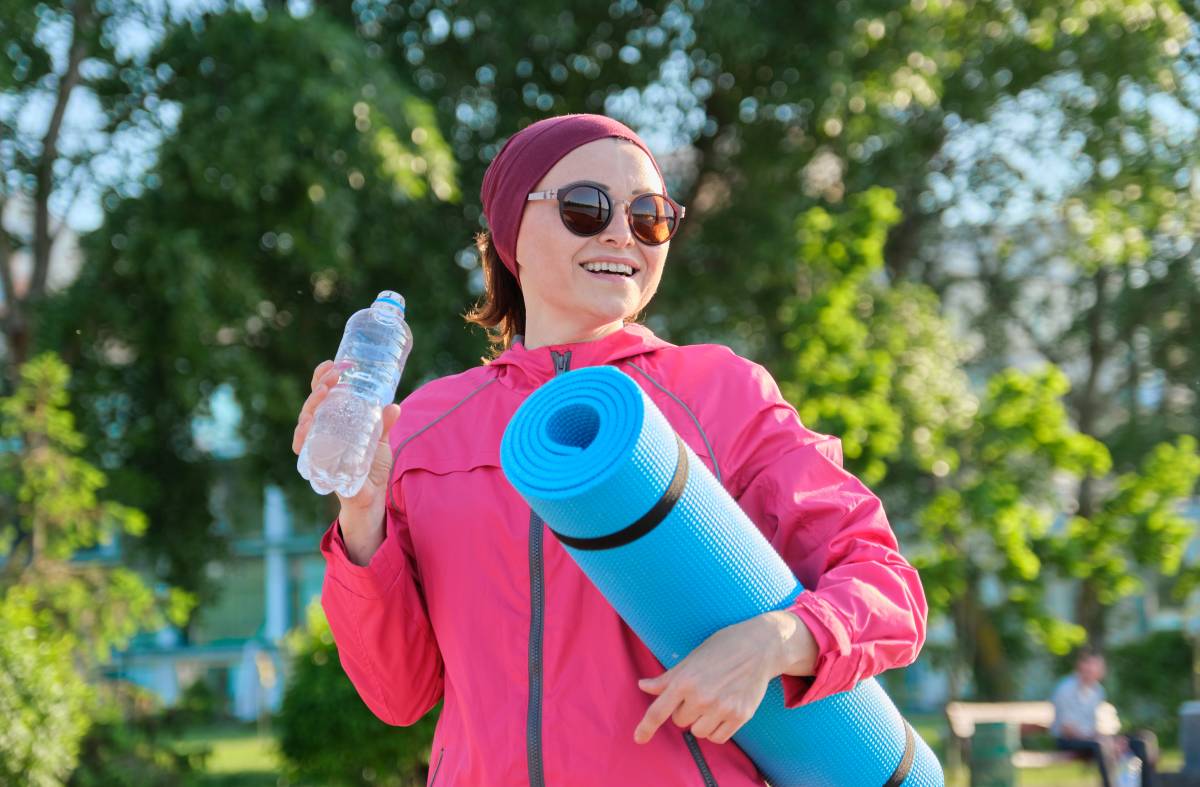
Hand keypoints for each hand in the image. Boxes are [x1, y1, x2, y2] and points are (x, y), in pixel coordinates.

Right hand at [293, 358, 402, 513]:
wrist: (373, 498)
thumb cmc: (371, 467)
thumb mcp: (380, 441)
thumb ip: (384, 424)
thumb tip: (394, 406)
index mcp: (335, 421)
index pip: (324, 395)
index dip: (323, 378)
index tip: (333, 363)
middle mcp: (323, 431)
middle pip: (313, 405)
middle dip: (320, 387)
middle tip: (333, 375)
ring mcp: (318, 447)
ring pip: (305, 423)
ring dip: (310, 406)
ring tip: (321, 394)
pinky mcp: (317, 463)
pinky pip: (304, 449)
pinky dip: (302, 438)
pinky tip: (306, 427)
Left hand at [634, 611, 816, 745]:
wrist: (759, 647)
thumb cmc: (722, 648)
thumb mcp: (691, 658)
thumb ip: (667, 678)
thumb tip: (643, 686)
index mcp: (685, 680)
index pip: (659, 710)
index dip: (646, 727)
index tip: (639, 738)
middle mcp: (702, 697)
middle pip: (680, 721)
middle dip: (685, 710)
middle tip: (699, 692)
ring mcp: (722, 708)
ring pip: (698, 732)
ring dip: (700, 722)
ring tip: (712, 701)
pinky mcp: (740, 716)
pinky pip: (718, 738)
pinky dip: (716, 730)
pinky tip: (721, 712)